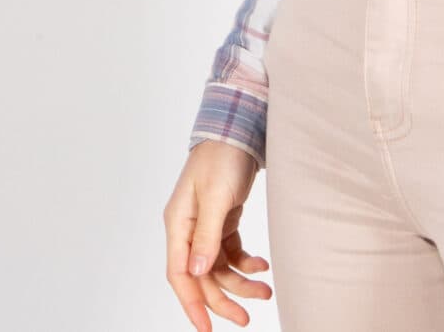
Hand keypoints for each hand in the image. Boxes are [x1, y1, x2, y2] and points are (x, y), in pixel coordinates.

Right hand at [163, 141, 271, 328]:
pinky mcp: (222, 222)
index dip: (191, 303)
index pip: (179, 274)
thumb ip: (206, 236)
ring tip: (265, 290)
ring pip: (218, 269)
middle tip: (246, 319)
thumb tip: (196, 272)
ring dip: (240, 282)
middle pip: (200, 277)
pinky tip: (262, 265)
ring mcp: (204, 226)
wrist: (237, 132)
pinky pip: (231, 254)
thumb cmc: (221, 158)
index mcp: (178, 224)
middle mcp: (187, 229)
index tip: (206, 328)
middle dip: (222, 300)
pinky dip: (246, 263)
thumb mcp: (215, 197)